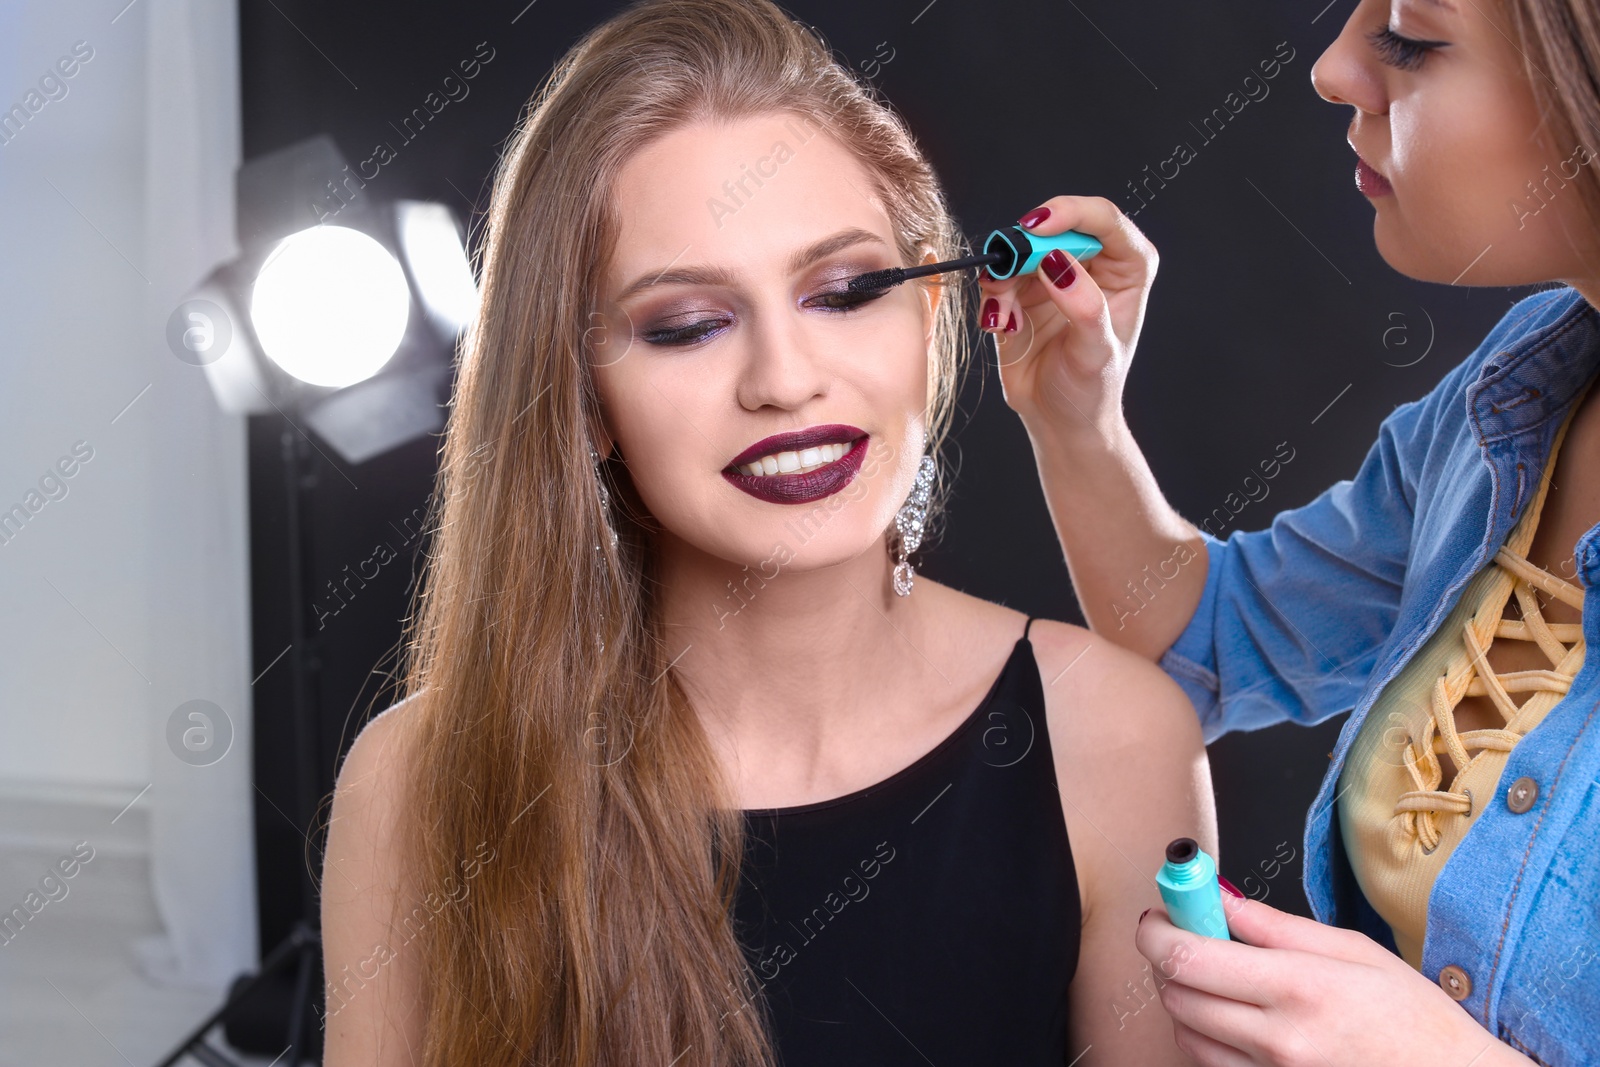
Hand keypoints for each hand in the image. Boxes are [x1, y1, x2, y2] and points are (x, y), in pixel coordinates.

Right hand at [979, 195, 1158, 439]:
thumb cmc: (1092, 389)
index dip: (1070, 213)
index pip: (1103, 219)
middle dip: (1025, 248)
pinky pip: (998, 276)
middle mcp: (1091, 264)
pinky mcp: (1021, 292)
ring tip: (1004, 315)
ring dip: (1003, 278)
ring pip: (1019, 249)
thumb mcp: (1096, 352)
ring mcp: (1053, 276)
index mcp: (1126, 268)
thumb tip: (1058, 261)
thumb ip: (1084, 305)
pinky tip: (1001, 325)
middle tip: (1006, 273)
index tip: (1036, 228)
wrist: (1060, 420)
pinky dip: (993, 298)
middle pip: (1055, 227)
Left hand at [1132, 893, 1532, 1066]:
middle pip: (1176, 994)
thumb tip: (1220, 899)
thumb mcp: (1353, 951)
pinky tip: (1231, 1016)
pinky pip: (1210, 1064)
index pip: (1188, 957)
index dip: (1157, 930)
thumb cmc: (1414, 1020)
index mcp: (1299, 988)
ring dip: (1182, 997)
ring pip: (1185, 1032)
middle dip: (1166, 958)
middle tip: (1183, 935)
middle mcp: (1279, 1039)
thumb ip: (1275, 926)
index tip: (1160, 912)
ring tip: (1213, 976)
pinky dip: (1204, 1035)